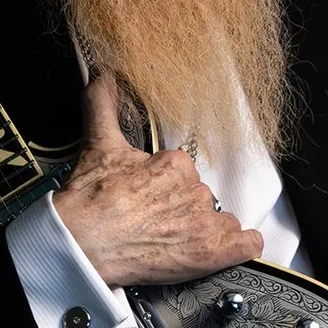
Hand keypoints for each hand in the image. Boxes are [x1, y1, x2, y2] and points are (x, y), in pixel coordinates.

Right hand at [52, 74, 262, 287]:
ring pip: (219, 221)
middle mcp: (194, 190)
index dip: (167, 188)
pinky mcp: (211, 252)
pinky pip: (245, 244)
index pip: (183, 175)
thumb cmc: (90, 201)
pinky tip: (222, 247)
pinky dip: (240, 246)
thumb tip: (103, 75)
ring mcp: (204, 222)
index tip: (151, 199)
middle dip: (181, 210)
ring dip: (203, 230)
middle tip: (155, 224)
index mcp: (175, 164)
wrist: (82, 242)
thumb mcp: (98, 144)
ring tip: (173, 242)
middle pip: (200, 200)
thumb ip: (104, 105)